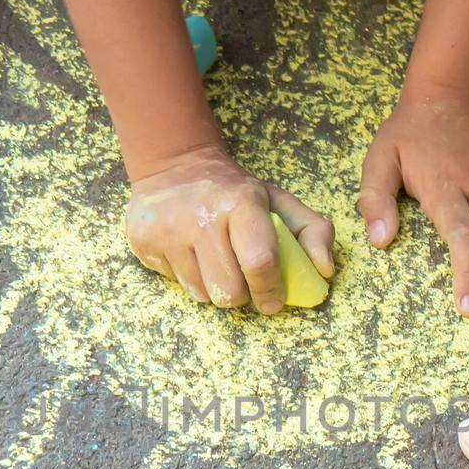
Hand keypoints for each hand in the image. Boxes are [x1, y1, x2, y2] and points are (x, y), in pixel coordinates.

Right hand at [125, 145, 334, 313]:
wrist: (173, 168)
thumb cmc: (235, 194)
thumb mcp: (278, 202)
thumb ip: (313, 231)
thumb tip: (325, 270)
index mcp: (241, 203)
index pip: (260, 264)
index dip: (271, 292)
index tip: (273, 301)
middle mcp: (202, 216)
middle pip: (229, 292)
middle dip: (242, 294)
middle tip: (242, 276)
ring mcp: (168, 230)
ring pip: (202, 295)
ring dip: (215, 288)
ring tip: (215, 261)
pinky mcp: (144, 242)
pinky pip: (176, 285)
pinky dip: (189, 278)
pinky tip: (191, 253)